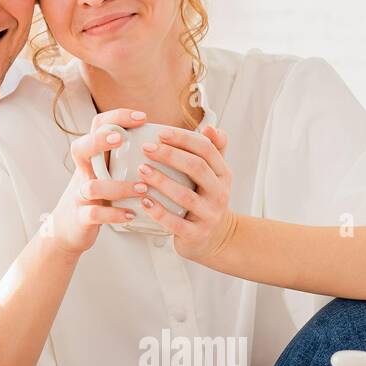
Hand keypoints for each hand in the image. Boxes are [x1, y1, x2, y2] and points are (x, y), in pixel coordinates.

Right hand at [48, 109, 149, 256]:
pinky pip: (94, 213)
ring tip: (143, 188)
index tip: (142, 117)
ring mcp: (79, 195)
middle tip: (121, 138)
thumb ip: (125, 158)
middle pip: (81, 148)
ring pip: (91, 186)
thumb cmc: (97, 198)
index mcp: (92, 158)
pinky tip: (132, 214)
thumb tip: (164, 144)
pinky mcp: (80, 217)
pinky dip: (114, 214)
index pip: (97, 127)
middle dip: (100, 141)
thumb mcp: (106, 174)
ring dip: (119, 186)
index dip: (117, 117)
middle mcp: (83, 173)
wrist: (68, 230)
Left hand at [136, 124, 237, 262]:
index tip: (160, 133)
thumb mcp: (215, 175)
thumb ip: (213, 151)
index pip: (206, 149)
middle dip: (170, 155)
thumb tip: (210, 126)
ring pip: (185, 195)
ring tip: (142, 170)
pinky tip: (144, 202)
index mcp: (222, 174)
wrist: (215, 238)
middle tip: (147, 148)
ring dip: (161, 181)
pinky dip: (159, 212)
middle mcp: (219, 193)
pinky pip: (176, 223)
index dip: (183, 139)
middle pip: (196, 168)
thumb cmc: (207, 200)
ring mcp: (209, 215)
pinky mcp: (196, 234)